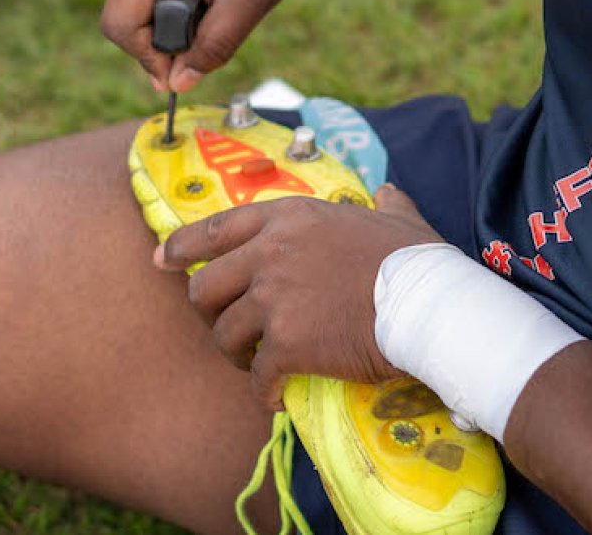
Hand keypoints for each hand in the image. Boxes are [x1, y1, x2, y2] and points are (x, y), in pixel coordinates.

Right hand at [101, 0, 306, 91]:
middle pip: (121, 17)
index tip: (182, 71)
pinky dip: (159, 0)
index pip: (120, 26)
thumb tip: (179, 83)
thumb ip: (216, 45)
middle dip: (160, 38)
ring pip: (125, 4)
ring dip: (161, 20)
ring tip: (207, 3)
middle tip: (208, 30)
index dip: (148, 59)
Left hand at [156, 184, 442, 408]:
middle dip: (210, 313)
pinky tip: (278, 398)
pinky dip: (264, 391)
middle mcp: (270, 253)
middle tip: (229, 330)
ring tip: (257, 365)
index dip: (181, 247)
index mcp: (288, 217)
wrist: (430, 305)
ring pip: (224, 334)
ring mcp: (274, 299)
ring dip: (236, 355)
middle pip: (204, 288)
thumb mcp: (398, 219)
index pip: (214, 228)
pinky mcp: (285, 344)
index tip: (161, 262)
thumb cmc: (418, 261)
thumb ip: (385, 204)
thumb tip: (387, 192)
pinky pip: (256, 376)